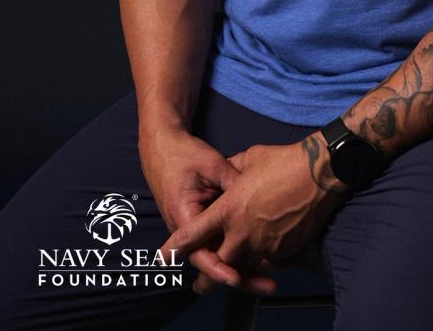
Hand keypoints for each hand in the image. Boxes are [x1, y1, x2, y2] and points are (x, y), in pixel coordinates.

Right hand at [139, 125, 274, 294]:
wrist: (163, 147)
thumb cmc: (183, 155)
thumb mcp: (210, 164)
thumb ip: (232, 183)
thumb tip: (259, 197)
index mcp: (183, 218)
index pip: (200, 254)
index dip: (219, 268)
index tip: (237, 278)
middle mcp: (187, 230)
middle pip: (213, 262)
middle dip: (239, 276)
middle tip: (267, 285)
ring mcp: (195, 229)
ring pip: (218, 255)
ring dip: (241, 266)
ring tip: (269, 278)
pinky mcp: (203, 223)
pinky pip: (218, 242)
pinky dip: (237, 250)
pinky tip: (262, 254)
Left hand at [160, 135, 347, 294]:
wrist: (319, 172)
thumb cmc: (283, 161)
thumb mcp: (250, 159)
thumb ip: (232, 173)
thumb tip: (229, 178)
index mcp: (228, 209)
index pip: (194, 235)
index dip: (176, 248)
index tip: (165, 256)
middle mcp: (241, 233)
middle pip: (216, 265)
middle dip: (206, 278)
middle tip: (198, 287)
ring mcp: (263, 245)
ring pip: (242, 267)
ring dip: (236, 271)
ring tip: (231, 278)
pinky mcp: (283, 250)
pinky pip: (265, 262)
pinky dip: (260, 262)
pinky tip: (261, 260)